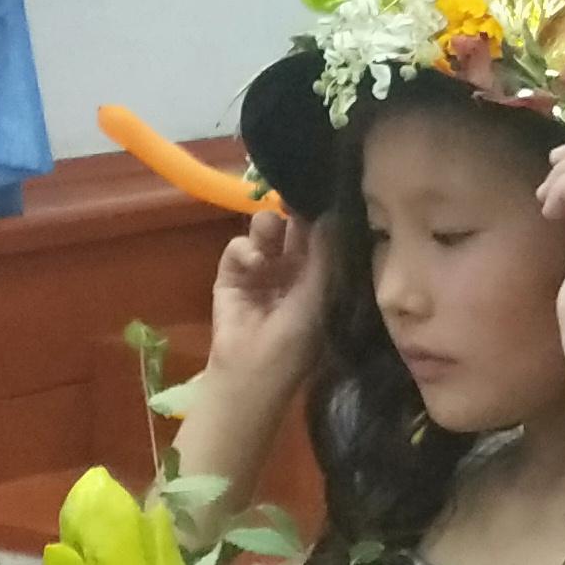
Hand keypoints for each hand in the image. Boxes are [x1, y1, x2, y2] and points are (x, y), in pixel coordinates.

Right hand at [203, 208, 321, 397]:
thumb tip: (333, 214)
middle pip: (293, 226)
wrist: (252, 370)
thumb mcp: (320, 296)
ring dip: (267, 226)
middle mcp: (291, 268)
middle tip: (291, 197)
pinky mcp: (232, 274)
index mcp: (320, 275)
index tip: (319, 193)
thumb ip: (326, 254)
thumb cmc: (296, 340)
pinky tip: (255, 262)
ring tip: (269, 233)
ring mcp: (261, 270)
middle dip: (293, 211)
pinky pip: (238, 247)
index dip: (320, 215)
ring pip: (265, 231)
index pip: (321, 236)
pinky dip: (246, 249)